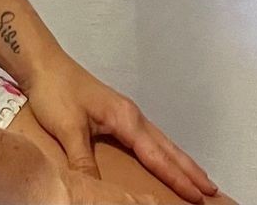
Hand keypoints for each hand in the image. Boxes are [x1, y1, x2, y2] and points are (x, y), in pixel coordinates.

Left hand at [23, 55, 219, 201]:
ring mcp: (126, 113)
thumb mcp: (68, 129)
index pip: (157, 156)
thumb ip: (84, 160)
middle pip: (168, 147)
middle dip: (190, 169)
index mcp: (126, 119)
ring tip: (197, 177)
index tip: (197, 195)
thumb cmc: (56, 92)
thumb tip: (96, 192)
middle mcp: (132, 116)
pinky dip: (163, 152)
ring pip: (161, 142)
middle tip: (211, 189)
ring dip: (180, 160)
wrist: (45, 64)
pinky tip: (163, 158)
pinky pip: (149, 138)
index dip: (177, 177)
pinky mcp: (117, 114)